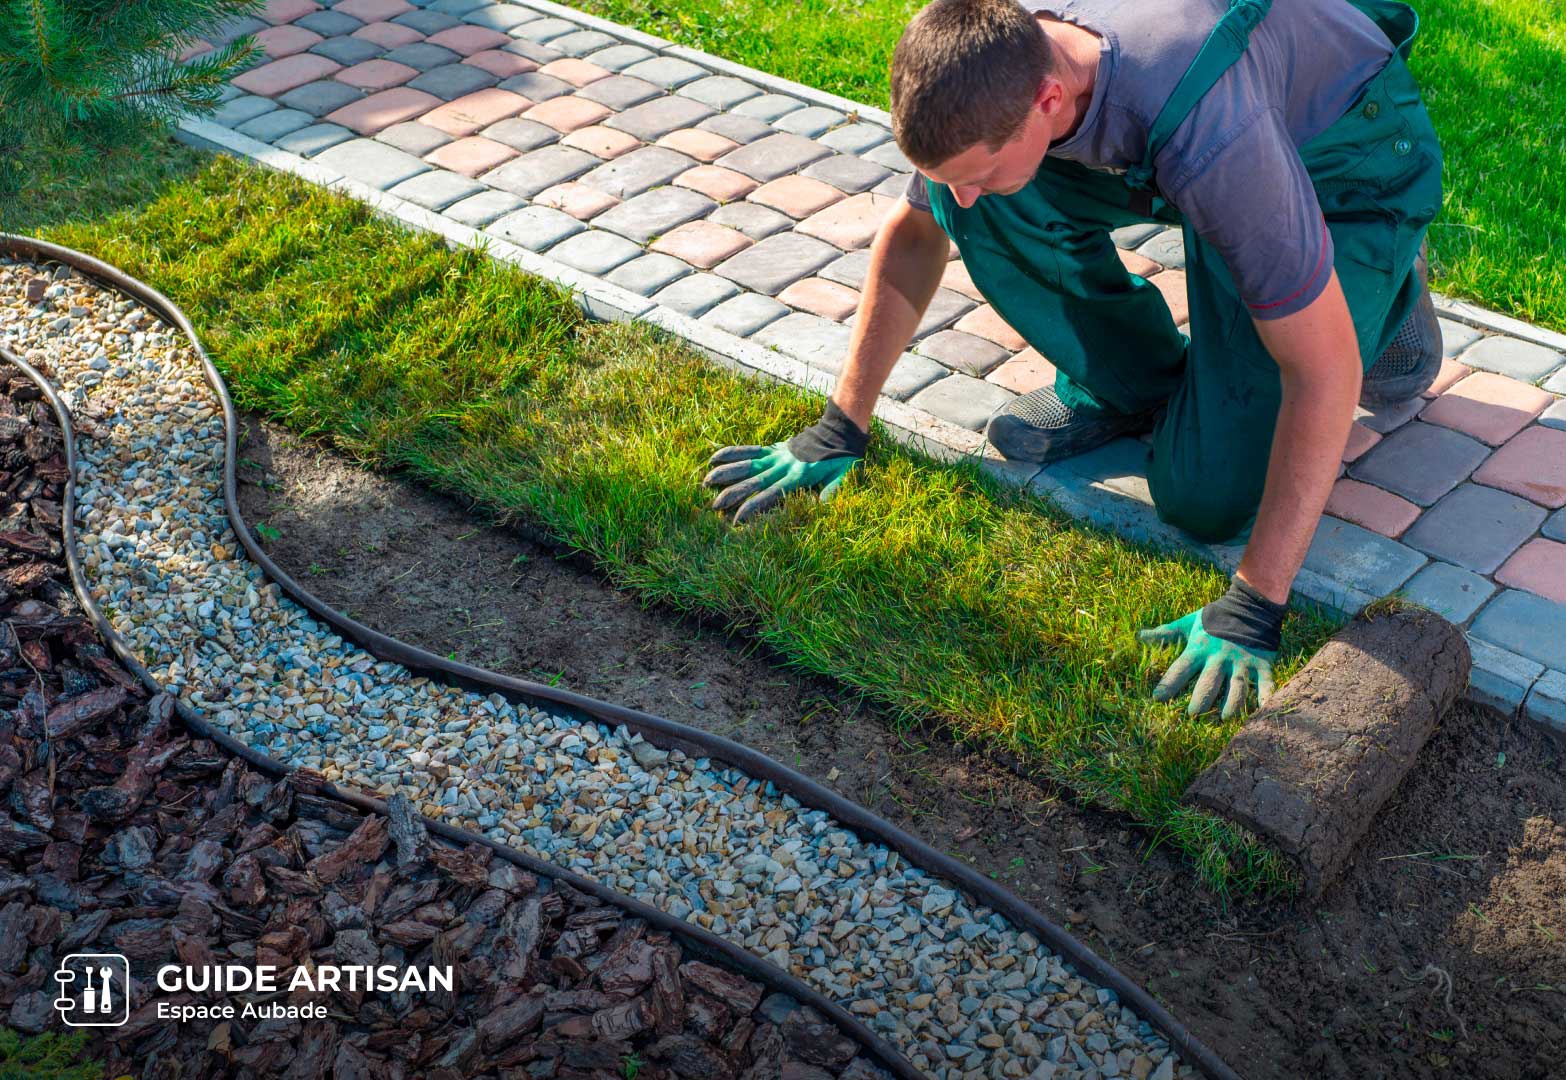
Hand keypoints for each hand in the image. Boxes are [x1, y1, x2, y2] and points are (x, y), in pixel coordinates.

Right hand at [703, 399, 866, 524]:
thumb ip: (833, 491)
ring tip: (705, 482)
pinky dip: (732, 454)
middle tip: (713, 506)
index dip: (752, 507)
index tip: (736, 519)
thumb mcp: (843, 477)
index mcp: (797, 477)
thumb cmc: (843, 459)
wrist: (839, 431)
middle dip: (732, 493)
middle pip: (752, 481)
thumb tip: (823, 507)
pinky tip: (713, 459)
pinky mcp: (773, 449)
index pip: (770, 495)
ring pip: (746, 465)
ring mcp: (776, 456)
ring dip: (725, 473)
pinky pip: (749, 451)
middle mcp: (782, 467)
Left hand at [1135, 578, 1285, 719]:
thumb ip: (1166, 633)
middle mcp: (1220, 657)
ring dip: (1231, 703)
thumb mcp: (1189, 623)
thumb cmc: (1214, 618)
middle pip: (1209, 681)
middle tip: (1193, 714)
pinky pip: (1265, 682)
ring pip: (1237, 686)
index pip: (1181, 668)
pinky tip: (1264, 710)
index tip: (1157, 699)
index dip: (1169, 683)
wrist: (1250, 605)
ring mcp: (1242, 661)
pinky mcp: (1262, 663)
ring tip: (1224, 718)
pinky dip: (1266, 696)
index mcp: (1199, 648)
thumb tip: (1140, 636)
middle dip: (1201, 698)